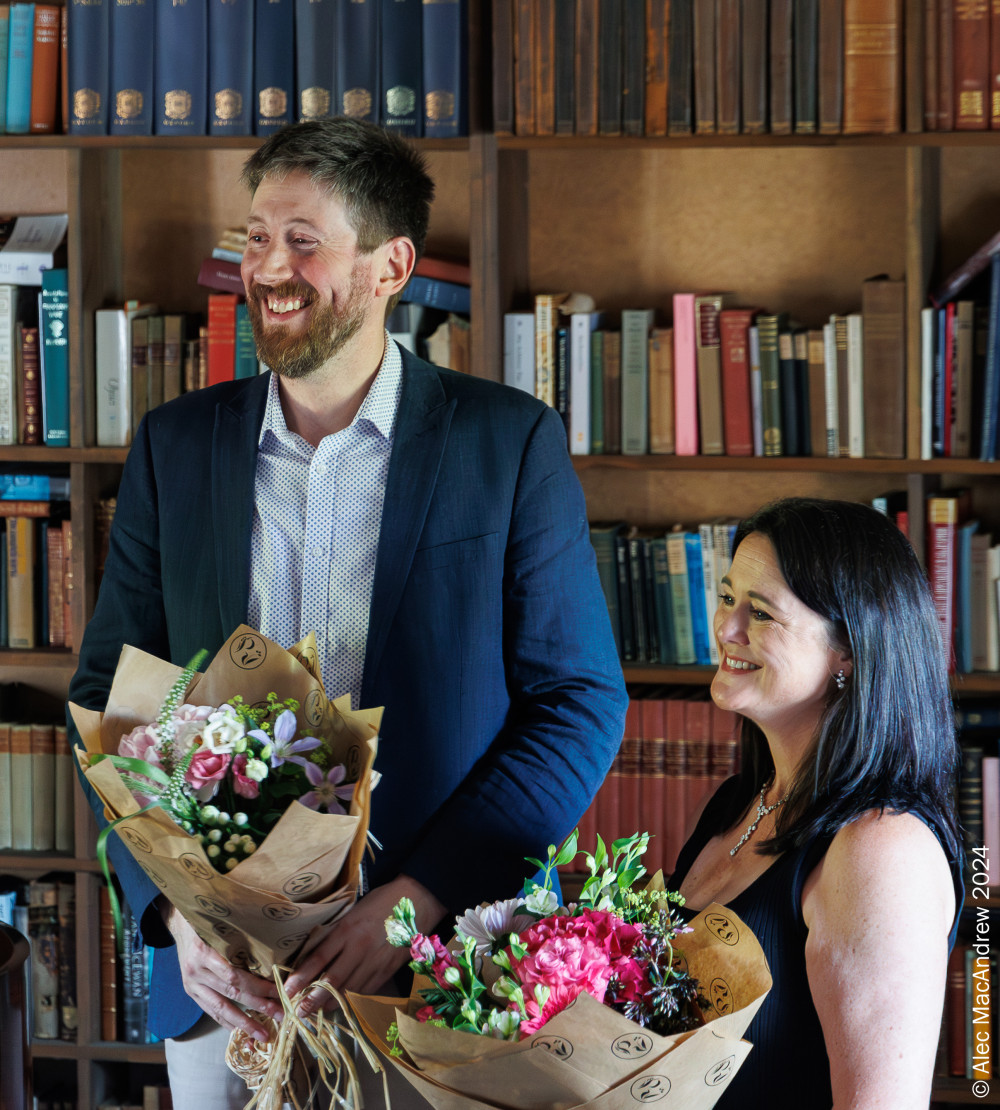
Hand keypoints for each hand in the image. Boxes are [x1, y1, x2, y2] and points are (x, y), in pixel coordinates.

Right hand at [162, 901, 282, 1039]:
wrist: (179, 923)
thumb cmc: (208, 919)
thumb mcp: (223, 920)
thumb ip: (243, 932)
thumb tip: (277, 939)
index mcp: (204, 951)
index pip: (234, 975)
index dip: (258, 985)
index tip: (280, 990)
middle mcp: (196, 971)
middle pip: (231, 992)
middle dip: (258, 1006)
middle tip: (280, 1015)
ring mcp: (191, 984)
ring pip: (220, 1008)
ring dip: (244, 1023)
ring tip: (263, 1035)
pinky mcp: (191, 992)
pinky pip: (210, 1011)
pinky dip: (227, 1022)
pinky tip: (241, 1033)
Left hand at [283, 875, 445, 1015]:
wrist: (417, 901)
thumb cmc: (381, 901)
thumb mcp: (353, 912)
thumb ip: (336, 933)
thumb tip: (314, 955)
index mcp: (349, 929)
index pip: (319, 958)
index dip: (301, 977)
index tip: (286, 990)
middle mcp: (360, 948)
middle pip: (331, 980)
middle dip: (311, 1000)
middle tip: (295, 1013)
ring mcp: (375, 962)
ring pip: (347, 991)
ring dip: (328, 1005)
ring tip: (312, 1014)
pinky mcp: (387, 971)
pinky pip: (364, 992)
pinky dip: (349, 1001)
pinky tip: (338, 1007)